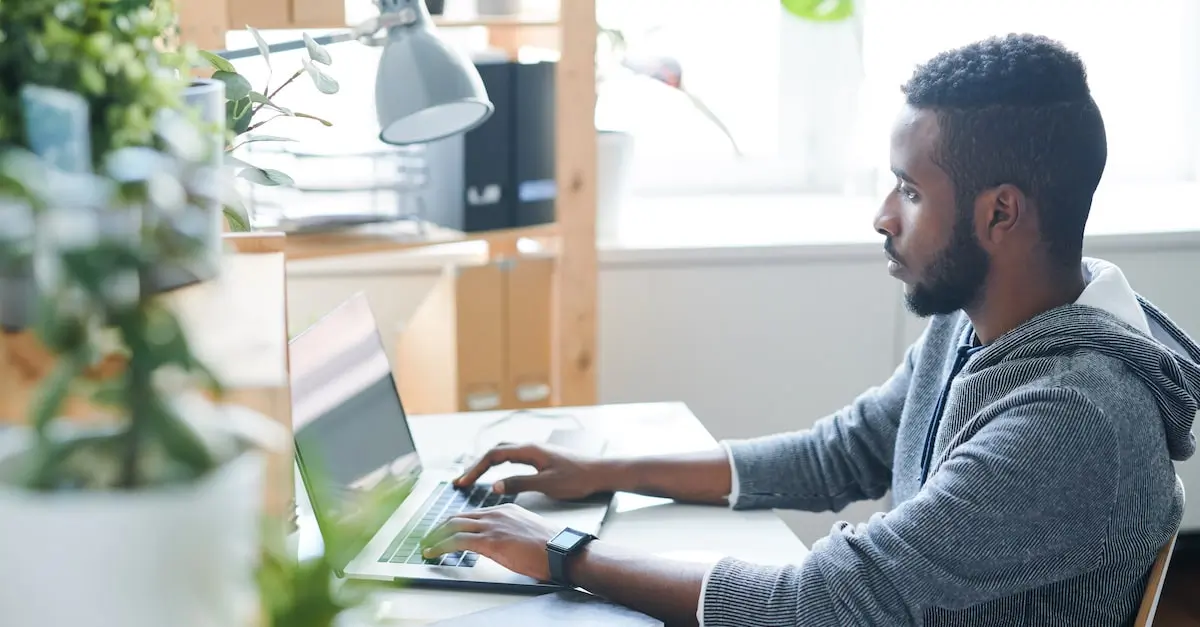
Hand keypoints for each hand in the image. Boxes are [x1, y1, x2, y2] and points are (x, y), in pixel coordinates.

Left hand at [420, 503, 561, 580]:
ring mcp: (492, 525)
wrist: (563, 551)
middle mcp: (496, 513)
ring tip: (426, 546)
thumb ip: (512, 532)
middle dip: (440, 528)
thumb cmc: (552, 547)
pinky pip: (456, 540)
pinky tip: (432, 552)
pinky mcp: (490, 541)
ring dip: (435, 537)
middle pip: (458, 516)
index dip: (455, 522)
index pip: (473, 513)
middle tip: (429, 537)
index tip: (445, 530)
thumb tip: (503, 544)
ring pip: (453, 526)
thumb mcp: (528, 532)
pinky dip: (439, 546)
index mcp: (506, 509)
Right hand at [453, 443, 607, 499]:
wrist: (601, 473)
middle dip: (476, 466)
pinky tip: (498, 475)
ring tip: (473, 478)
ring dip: (487, 464)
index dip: (475, 470)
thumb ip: (519, 484)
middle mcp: (530, 447)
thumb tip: (494, 486)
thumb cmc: (578, 479)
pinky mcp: (542, 457)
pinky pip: (513, 457)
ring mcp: (536, 451)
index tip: (462, 483)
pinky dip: (500, 465)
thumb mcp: (546, 484)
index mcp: (529, 450)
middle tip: (461, 482)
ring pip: (504, 453)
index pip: (493, 456)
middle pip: (495, 452)